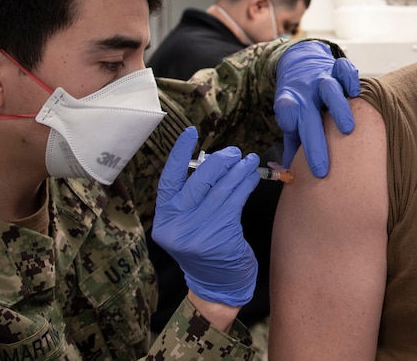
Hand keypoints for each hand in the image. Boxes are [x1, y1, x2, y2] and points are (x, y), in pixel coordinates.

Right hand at [152, 126, 260, 305]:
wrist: (217, 285)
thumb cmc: (206, 247)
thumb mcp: (189, 224)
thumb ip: (193, 198)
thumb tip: (215, 161)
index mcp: (165, 220)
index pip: (168, 180)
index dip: (178, 154)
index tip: (190, 132)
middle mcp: (176, 227)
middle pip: (198, 182)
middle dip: (220, 162)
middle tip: (235, 152)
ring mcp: (196, 235)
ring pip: (221, 191)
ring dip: (238, 171)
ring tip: (250, 160)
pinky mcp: (218, 239)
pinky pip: (235, 203)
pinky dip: (245, 186)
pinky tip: (252, 177)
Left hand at [274, 41, 359, 177]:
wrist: (301, 63)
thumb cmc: (300, 102)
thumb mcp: (291, 120)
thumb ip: (292, 144)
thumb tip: (291, 177)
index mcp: (290, 103)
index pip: (285, 110)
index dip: (287, 120)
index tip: (291, 133)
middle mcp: (305, 92)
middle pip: (309, 116)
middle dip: (315, 143)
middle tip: (322, 168)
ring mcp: (321, 78)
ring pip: (329, 89)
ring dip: (337, 108)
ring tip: (347, 128)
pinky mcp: (336, 68)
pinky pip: (344, 68)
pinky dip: (350, 78)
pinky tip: (355, 92)